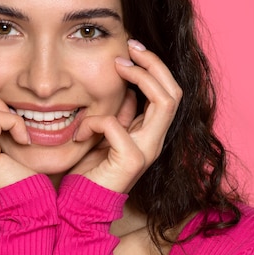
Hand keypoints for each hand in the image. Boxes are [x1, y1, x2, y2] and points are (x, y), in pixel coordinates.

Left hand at [70, 40, 182, 192]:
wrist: (80, 206)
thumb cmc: (89, 171)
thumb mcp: (106, 135)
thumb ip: (121, 116)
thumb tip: (129, 92)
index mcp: (149, 134)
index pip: (168, 93)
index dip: (154, 67)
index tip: (132, 48)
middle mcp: (155, 141)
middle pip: (174, 92)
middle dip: (154, 64)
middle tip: (130, 47)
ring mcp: (147, 151)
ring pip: (163, 101)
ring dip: (140, 77)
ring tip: (117, 66)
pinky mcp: (131, 161)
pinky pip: (116, 125)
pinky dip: (94, 121)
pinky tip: (79, 132)